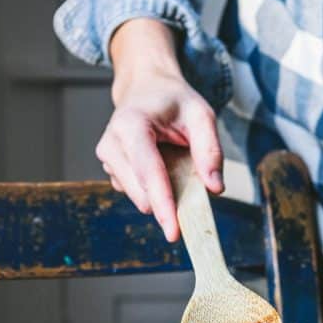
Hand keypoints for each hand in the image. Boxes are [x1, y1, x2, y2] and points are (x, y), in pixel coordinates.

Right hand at [96, 19, 223, 241]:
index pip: (148, 172)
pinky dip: (155, 190)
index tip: (174, 232)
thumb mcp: (201, 115)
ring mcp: (107, 160)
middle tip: (192, 187)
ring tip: (172, 163)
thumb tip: (215, 188)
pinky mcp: (111, 172)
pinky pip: (137, 194)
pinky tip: (161, 167)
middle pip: (142, 193)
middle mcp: (111, 144)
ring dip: (162, 193)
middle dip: (168, 202)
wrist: (145, 89)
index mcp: (131, 125)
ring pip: (139, 198)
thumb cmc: (173, 102)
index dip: (163, 204)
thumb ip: (210, 150)